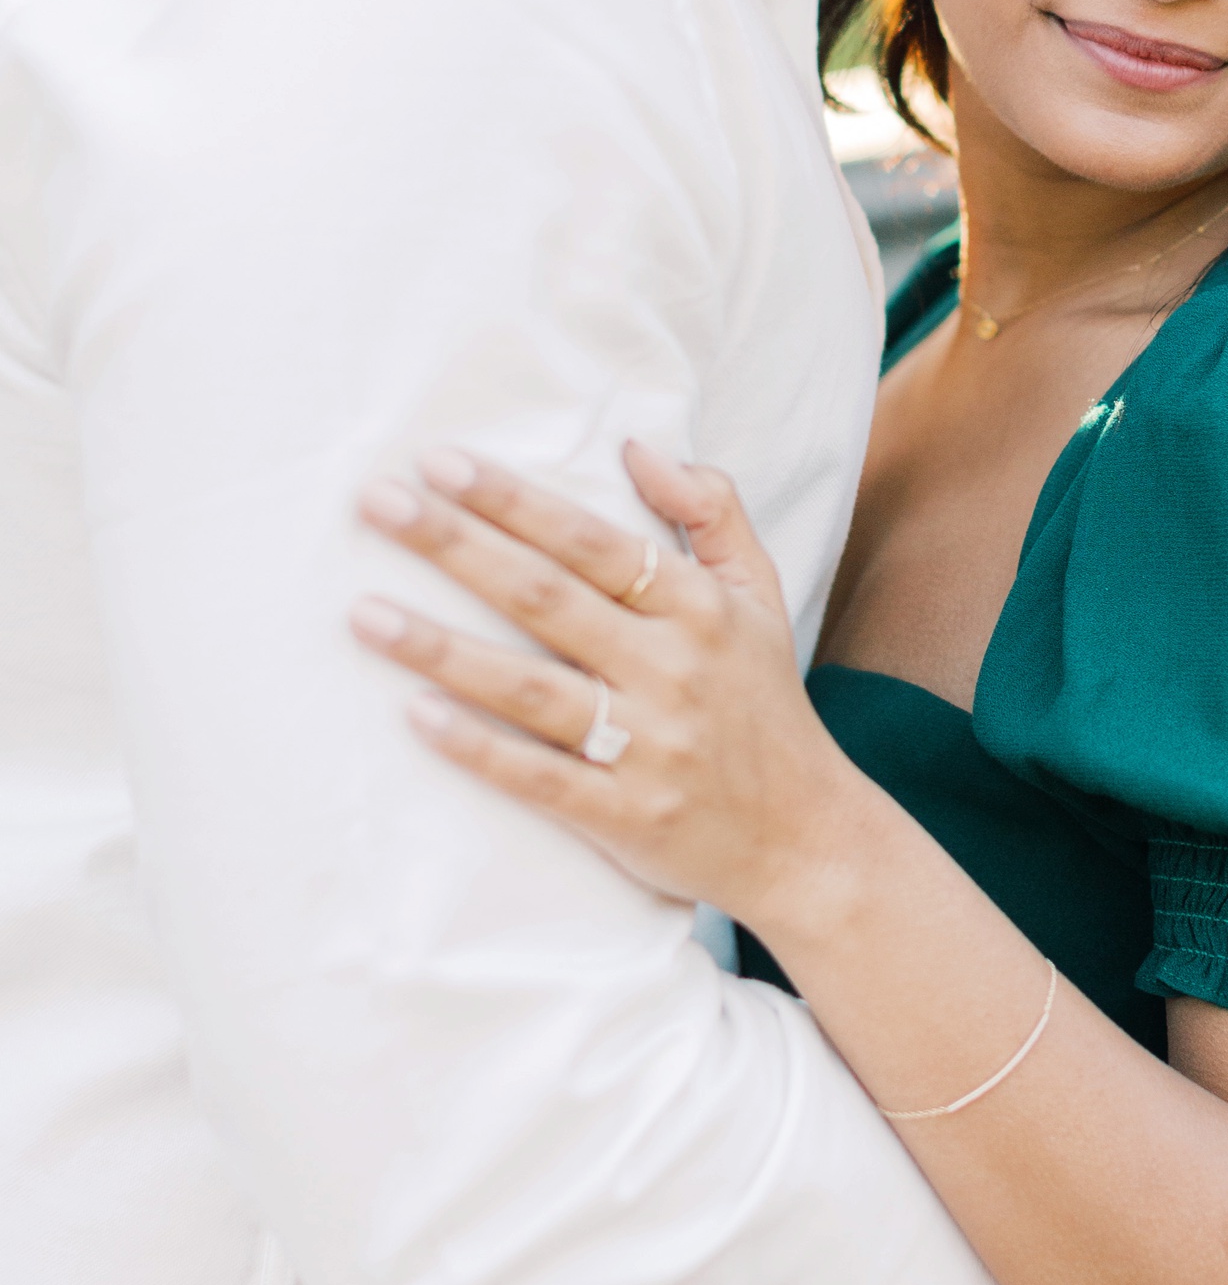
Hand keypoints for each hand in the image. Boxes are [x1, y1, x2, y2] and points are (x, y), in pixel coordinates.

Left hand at [350, 443, 854, 921]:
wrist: (806, 837)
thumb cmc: (765, 701)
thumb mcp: (760, 592)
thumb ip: (711, 509)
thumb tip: (638, 447)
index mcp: (697, 606)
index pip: (591, 540)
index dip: (514, 500)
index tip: (441, 463)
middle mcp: (670, 668)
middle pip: (545, 598)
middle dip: (456, 545)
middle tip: (377, 504)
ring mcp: (645, 745)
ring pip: (527, 688)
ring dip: (441, 649)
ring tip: (363, 613)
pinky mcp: (624, 817)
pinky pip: (538, 778)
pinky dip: (478, 748)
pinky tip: (416, 718)